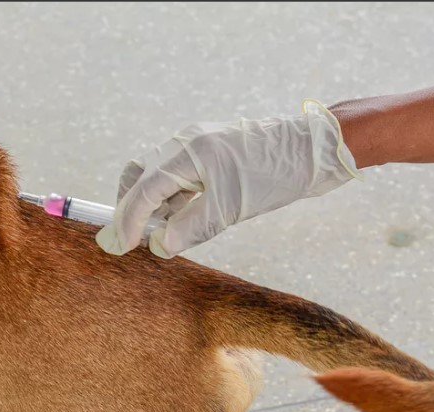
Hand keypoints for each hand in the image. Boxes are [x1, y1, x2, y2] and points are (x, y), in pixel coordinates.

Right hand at [96, 100, 361, 257]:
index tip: (119, 246)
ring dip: (151, 204)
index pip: (145, 188)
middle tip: (129, 239)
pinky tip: (177, 217)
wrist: (313, 150)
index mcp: (190, 152)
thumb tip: (158, 245)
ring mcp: (196, 143)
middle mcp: (186, 142)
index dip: (128, 220)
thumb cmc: (275, 176)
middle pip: (140, 174)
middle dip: (130, 207)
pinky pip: (176, 174)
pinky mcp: (208, 150)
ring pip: (156, 174)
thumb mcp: (231, 209)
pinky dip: (169, 197)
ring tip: (158, 232)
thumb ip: (190, 227)